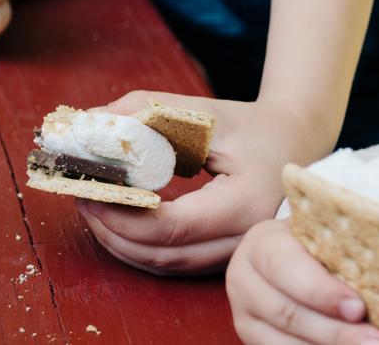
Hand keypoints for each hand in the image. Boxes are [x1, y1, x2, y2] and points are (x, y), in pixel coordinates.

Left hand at [76, 90, 332, 275]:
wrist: (298, 142)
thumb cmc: (253, 125)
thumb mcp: (204, 111)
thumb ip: (147, 112)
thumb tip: (89, 124)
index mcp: (245, 204)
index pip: (171, 227)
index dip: (121, 214)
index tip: (89, 188)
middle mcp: (244, 240)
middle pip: (163, 255)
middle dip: (111, 230)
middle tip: (80, 195)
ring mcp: (235, 254)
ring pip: (165, 266)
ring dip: (120, 241)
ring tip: (91, 205)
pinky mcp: (224, 256)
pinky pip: (174, 263)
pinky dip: (139, 246)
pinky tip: (117, 219)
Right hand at [227, 219, 378, 343]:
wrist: (288, 254)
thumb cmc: (316, 241)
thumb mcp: (322, 234)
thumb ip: (341, 250)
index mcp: (261, 244)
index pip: (286, 268)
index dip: (321, 291)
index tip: (358, 308)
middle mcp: (243, 280)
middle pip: (287, 313)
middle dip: (335, 332)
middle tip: (377, 341)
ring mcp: (245, 316)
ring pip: (283, 343)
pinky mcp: (253, 339)